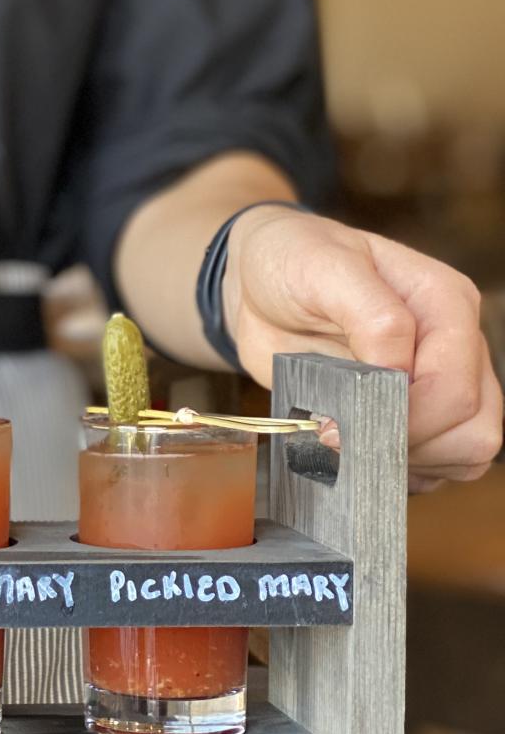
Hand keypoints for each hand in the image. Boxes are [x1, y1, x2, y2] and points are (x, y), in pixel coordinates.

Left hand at [224, 207, 502, 490]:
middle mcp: (456, 345)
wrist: (261, 286)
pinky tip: (359, 450)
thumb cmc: (292, 263)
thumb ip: (370, 312)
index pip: (454, 386)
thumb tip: (398, 370)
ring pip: (467, 452)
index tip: (338, 425)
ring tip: (349, 441)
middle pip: (473, 427)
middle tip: (338, 436)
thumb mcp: (322, 267)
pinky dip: (402, 470)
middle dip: (404, 443)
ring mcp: (442, 382)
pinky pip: (440, 465)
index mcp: (446, 303)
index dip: (402, 418)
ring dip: (406, 461)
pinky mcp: (420, 413)